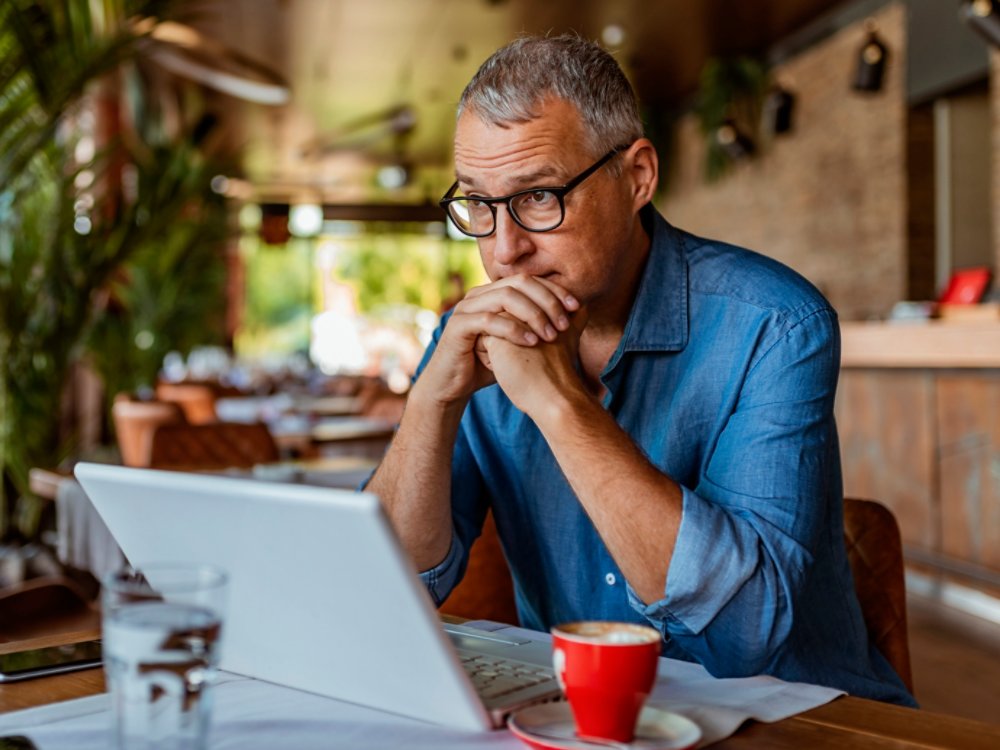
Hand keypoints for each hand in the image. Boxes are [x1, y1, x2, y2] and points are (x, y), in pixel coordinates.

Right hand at [417, 274, 579, 406]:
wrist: (453, 385)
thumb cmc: (488, 364)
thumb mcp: (518, 343)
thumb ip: (539, 327)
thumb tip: (578, 317)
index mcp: (494, 293)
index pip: (529, 280)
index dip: (554, 290)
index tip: (576, 307)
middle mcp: (479, 294)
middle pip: (520, 282)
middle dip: (547, 300)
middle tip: (565, 322)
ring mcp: (467, 308)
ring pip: (506, 297)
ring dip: (533, 314)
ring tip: (551, 334)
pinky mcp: (458, 326)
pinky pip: (489, 320)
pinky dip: (513, 329)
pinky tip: (532, 342)